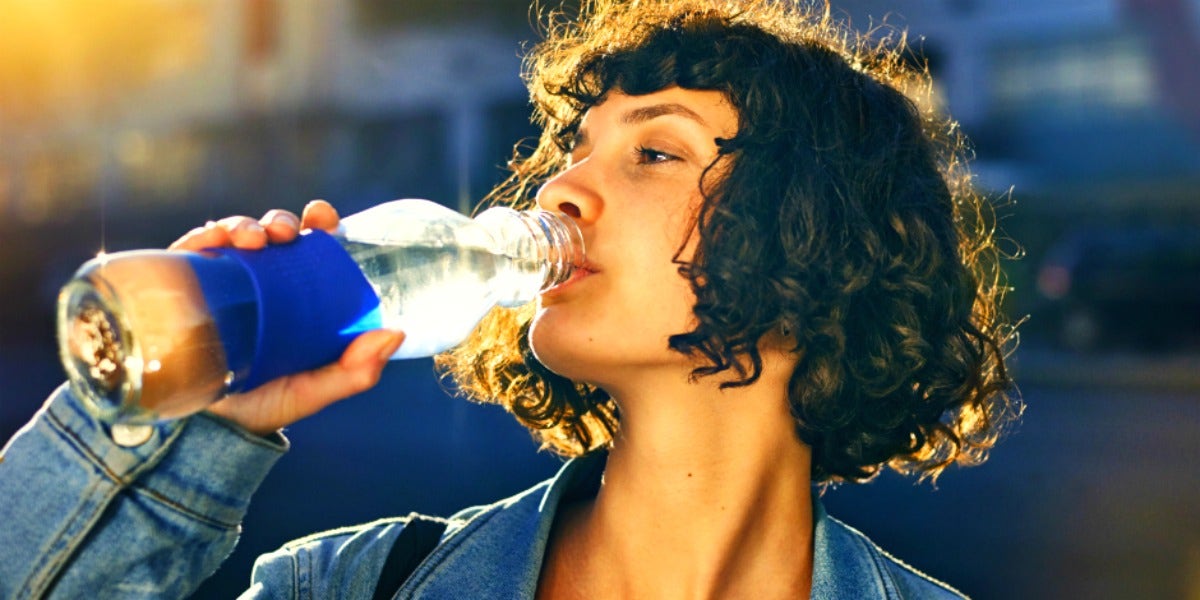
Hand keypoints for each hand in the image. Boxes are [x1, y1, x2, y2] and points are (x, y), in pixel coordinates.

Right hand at [168, 200, 405, 435]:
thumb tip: (396, 334)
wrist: (205, 431)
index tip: (325, 220)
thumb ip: (355, 371)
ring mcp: (221, 282)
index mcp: (295, 297)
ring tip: (257, 240)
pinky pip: (193, 249)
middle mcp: (259, 283)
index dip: (319, 225)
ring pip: (235, 236)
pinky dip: (208, 234)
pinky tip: (219, 241)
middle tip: (290, 232)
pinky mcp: (184, 287)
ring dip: (247, 225)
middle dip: (282, 221)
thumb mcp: (314, 389)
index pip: (310, 249)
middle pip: (273, 235)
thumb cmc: (264, 405)